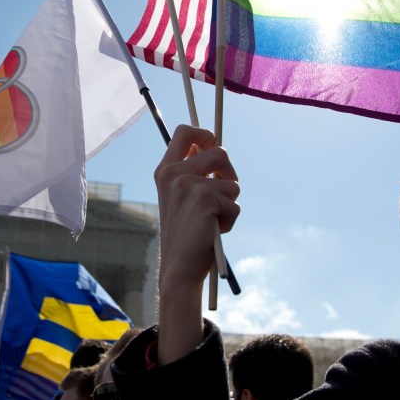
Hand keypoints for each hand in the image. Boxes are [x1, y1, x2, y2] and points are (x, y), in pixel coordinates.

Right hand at [154, 125, 238, 362]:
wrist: (178, 267)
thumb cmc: (185, 235)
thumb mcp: (183, 199)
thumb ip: (193, 175)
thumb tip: (219, 151)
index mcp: (165, 171)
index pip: (184, 131)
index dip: (204, 132)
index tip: (213, 144)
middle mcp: (173, 173)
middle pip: (218, 149)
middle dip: (229, 171)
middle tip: (224, 191)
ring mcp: (188, 183)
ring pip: (232, 181)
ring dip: (230, 202)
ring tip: (212, 220)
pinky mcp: (205, 197)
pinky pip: (234, 203)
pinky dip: (230, 220)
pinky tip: (213, 231)